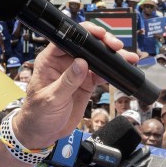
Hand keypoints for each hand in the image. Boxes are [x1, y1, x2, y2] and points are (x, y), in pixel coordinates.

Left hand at [12, 22, 136, 149]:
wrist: (43, 132)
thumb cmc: (38, 114)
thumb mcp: (52, 98)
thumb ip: (67, 81)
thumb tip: (81, 63)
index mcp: (50, 60)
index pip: (67, 39)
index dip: (84, 34)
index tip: (99, 35)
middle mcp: (64, 62)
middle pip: (86, 45)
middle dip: (103, 43)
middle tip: (116, 46)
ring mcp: (77, 72)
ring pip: (97, 58)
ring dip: (112, 57)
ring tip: (127, 57)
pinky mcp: (86, 83)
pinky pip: (101, 73)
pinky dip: (112, 72)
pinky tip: (121, 70)